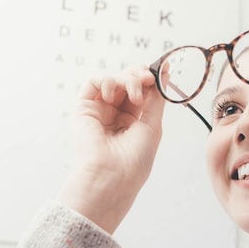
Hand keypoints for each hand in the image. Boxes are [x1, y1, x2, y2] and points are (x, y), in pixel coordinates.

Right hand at [58, 66, 165, 233]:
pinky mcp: (83, 109)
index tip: (160, 71)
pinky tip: (112, 94)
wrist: (111, 176)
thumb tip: (165, 73)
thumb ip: (156, 98)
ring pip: (113, 80)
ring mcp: (99, 111)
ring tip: (135, 96)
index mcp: (132, 122)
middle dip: (139, 75)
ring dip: (126, 80)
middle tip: (148, 78)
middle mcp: (115, 115)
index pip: (141, 92)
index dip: (150, 79)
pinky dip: (106, 81)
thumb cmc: (134, 159)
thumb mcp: (152, 124)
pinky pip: (93, 83)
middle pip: (127, 82)